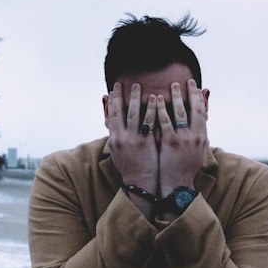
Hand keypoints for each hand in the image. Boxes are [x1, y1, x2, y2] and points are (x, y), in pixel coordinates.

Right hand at [106, 82, 158, 212]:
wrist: (140, 184)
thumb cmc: (130, 168)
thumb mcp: (118, 152)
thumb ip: (117, 136)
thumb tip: (113, 124)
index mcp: (114, 139)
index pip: (111, 115)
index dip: (112, 101)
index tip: (113, 89)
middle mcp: (121, 138)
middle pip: (120, 112)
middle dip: (121, 95)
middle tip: (125, 83)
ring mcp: (134, 140)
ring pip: (133, 114)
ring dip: (136, 98)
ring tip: (139, 86)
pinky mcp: (146, 143)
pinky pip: (150, 122)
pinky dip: (152, 109)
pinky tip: (156, 99)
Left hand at [157, 79, 207, 194]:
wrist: (178, 187)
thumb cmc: (185, 170)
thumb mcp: (197, 152)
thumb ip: (198, 136)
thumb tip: (199, 125)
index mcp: (202, 137)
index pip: (202, 112)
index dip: (199, 97)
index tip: (194, 86)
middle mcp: (196, 136)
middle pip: (194, 108)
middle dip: (190, 93)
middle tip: (184, 81)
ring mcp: (184, 139)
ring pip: (181, 112)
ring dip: (176, 96)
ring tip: (171, 85)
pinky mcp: (171, 143)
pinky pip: (166, 121)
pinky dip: (162, 109)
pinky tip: (157, 99)